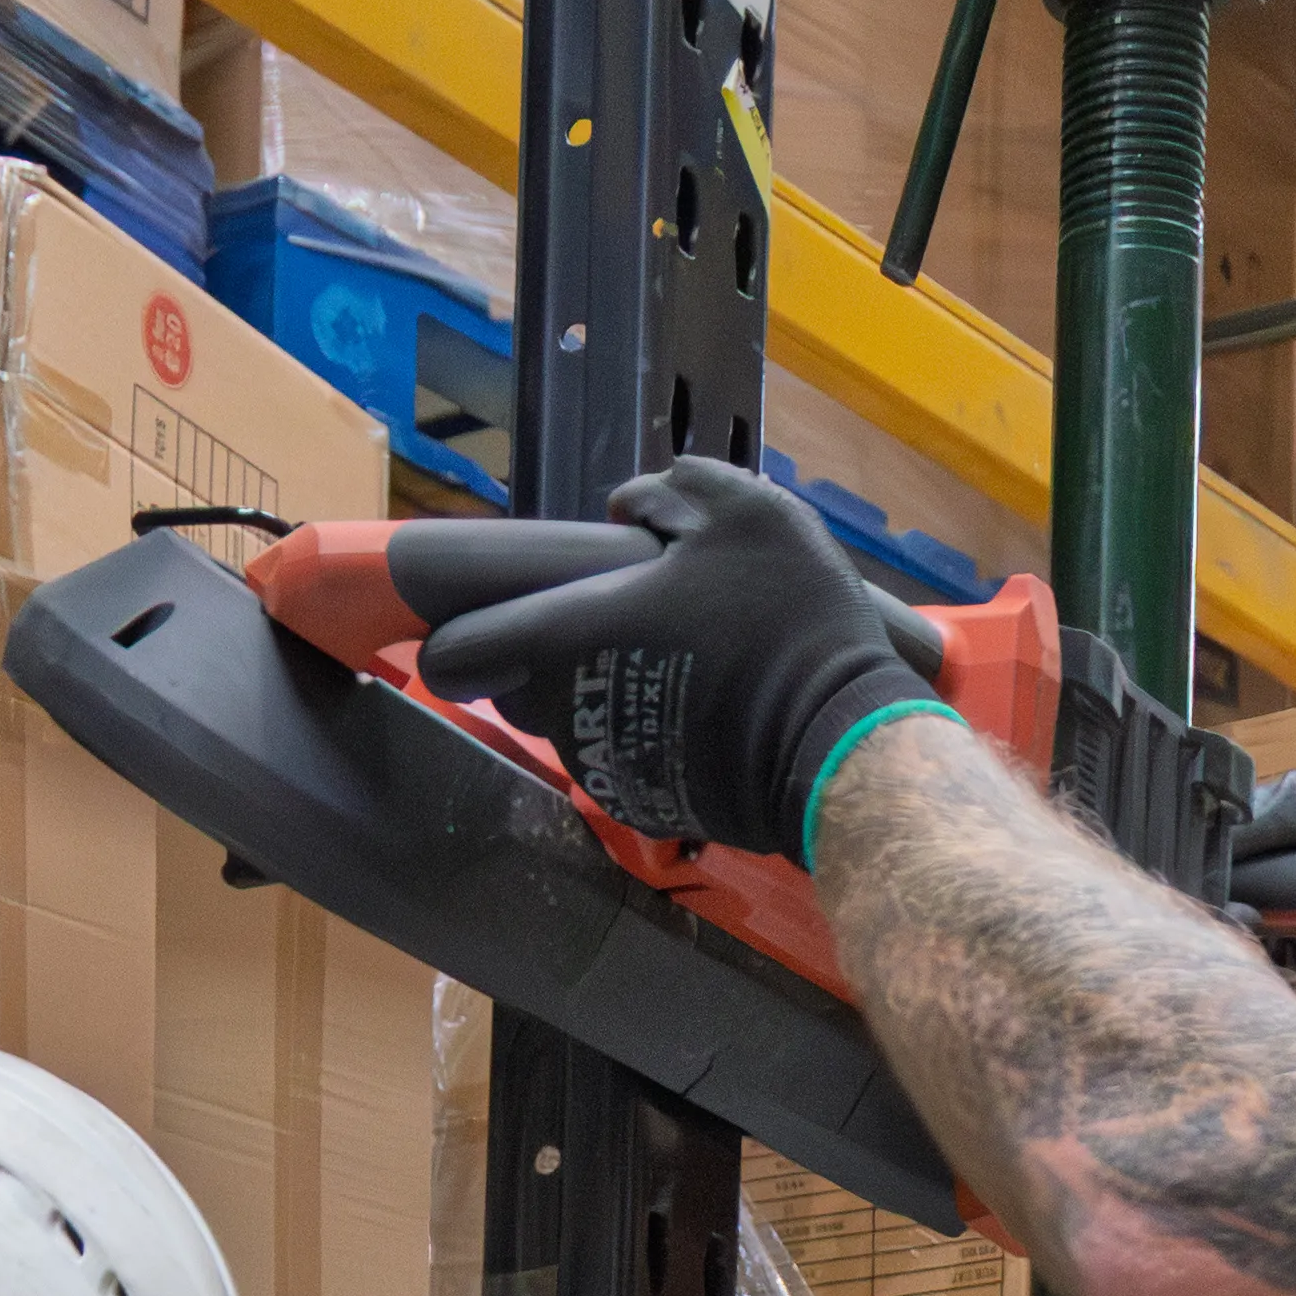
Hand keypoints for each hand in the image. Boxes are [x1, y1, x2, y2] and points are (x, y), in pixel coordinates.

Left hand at [409, 461, 952, 864]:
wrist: (843, 743)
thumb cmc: (789, 619)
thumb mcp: (748, 513)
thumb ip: (674, 491)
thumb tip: (626, 501)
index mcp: (575, 630)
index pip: (464, 648)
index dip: (452, 635)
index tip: (461, 626)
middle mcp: (570, 708)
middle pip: (517, 683)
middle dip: (543, 653)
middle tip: (609, 622)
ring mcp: (605, 766)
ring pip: (570, 722)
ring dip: (597, 692)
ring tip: (671, 662)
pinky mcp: (646, 804)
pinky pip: (619, 759)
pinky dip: (640, 735)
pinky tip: (699, 712)